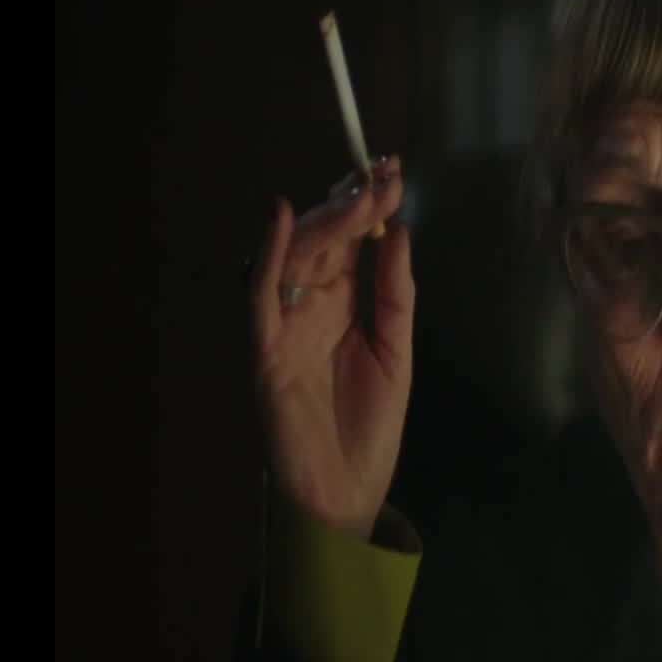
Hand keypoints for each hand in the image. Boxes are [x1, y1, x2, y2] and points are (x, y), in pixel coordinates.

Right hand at [250, 156, 411, 535]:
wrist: (346, 491)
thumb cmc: (369, 428)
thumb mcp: (396, 352)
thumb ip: (395, 295)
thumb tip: (399, 232)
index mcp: (344, 304)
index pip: (353, 242)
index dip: (370, 205)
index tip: (394, 169)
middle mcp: (311, 305)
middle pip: (327, 241)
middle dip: (353, 203)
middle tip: (381, 172)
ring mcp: (285, 324)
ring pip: (298, 257)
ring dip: (326, 221)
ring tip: (356, 192)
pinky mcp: (266, 350)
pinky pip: (262, 295)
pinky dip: (270, 255)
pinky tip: (285, 218)